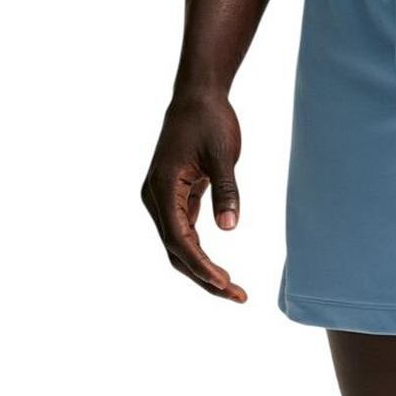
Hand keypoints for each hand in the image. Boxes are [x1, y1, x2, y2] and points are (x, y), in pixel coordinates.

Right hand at [141, 91, 246, 301]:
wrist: (198, 98)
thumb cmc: (210, 122)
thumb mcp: (224, 155)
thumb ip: (227, 190)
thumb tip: (228, 227)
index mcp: (163, 187)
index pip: (179, 239)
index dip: (201, 265)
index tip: (225, 284)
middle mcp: (156, 197)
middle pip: (176, 251)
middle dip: (204, 277)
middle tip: (238, 297)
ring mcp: (163, 199)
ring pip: (179, 246)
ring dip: (202, 270)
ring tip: (234, 291)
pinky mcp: (175, 198)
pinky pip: (184, 234)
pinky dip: (200, 254)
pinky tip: (220, 272)